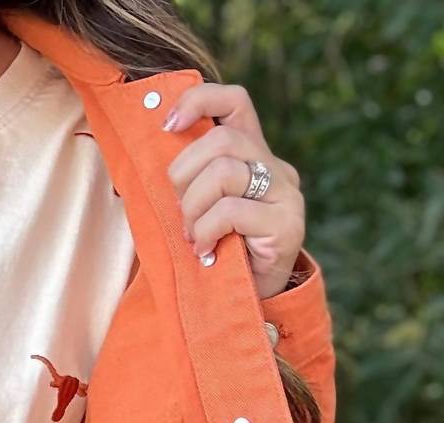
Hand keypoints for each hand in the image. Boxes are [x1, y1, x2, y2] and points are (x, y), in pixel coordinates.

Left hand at [161, 82, 304, 299]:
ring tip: (194, 236)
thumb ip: (190, 175)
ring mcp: (286, 195)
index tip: (169, 125)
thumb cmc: (216, 251)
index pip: (235, 102)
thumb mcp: (198, 206)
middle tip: (178, 210)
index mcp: (253, 154)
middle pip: (222, 139)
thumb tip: (156, 140)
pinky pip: (231, 211)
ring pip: (225, 172)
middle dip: (184, 174)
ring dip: (193, 208)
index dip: (200, 100)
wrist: (248, 302)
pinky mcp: (287, 224)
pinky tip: (207, 251)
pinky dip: (207, 231)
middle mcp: (275, 167)